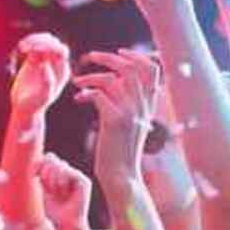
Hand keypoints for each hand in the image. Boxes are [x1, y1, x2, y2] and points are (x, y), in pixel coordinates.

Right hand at [10, 33, 70, 114]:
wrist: (24, 108)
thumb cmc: (34, 106)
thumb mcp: (42, 98)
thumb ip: (47, 83)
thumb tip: (45, 65)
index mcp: (62, 72)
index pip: (61, 51)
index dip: (50, 46)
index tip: (35, 49)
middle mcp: (56, 65)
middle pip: (54, 43)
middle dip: (40, 41)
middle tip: (25, 47)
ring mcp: (46, 60)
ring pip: (45, 40)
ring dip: (34, 39)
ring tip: (22, 47)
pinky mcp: (34, 59)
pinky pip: (35, 44)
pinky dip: (28, 42)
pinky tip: (21, 48)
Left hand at [37, 152, 91, 229]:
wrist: (65, 225)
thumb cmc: (54, 210)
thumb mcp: (44, 188)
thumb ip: (44, 172)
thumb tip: (47, 155)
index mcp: (60, 174)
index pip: (49, 158)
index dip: (41, 165)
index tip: (36, 176)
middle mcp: (70, 173)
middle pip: (52, 158)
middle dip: (46, 174)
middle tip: (50, 190)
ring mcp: (77, 177)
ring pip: (60, 165)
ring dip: (53, 180)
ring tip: (58, 193)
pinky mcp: (84, 182)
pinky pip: (69, 172)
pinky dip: (62, 182)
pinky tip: (64, 192)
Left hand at [73, 49, 159, 178]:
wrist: (120, 176)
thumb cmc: (119, 150)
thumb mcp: (129, 123)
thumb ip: (127, 101)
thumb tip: (115, 80)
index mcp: (148, 105)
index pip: (152, 69)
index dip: (135, 55)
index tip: (118, 53)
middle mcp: (143, 106)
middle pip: (130, 67)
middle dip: (107, 58)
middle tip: (89, 57)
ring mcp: (130, 113)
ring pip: (112, 78)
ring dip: (90, 77)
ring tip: (77, 83)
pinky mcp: (115, 121)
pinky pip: (99, 94)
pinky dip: (86, 92)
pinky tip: (78, 99)